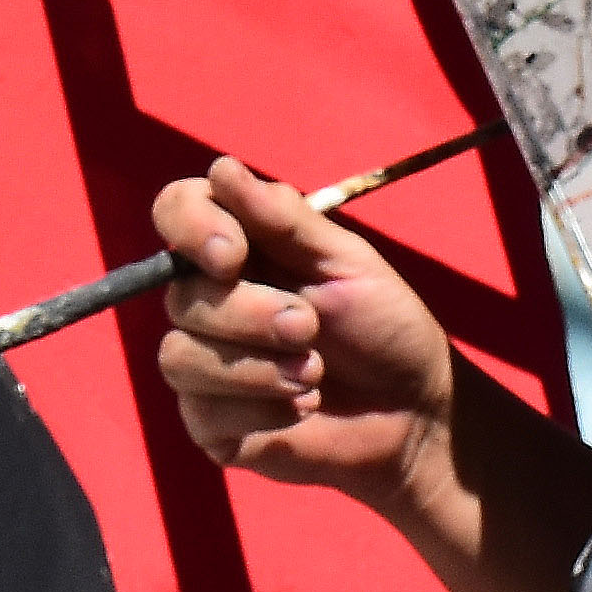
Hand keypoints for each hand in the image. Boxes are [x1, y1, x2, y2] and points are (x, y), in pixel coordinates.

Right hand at [146, 153, 456, 521]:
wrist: (414, 409)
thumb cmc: (384, 325)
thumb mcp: (346, 262)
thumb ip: (284, 220)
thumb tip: (222, 169)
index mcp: (238, 248)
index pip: (176, 211)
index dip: (192, 227)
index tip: (234, 255)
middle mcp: (210, 300)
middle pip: (181, 296)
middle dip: (251, 315)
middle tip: (310, 329)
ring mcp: (204, 363)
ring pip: (180, 357)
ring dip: (256, 368)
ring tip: (314, 376)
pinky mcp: (210, 422)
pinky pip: (202, 412)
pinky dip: (261, 410)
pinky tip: (300, 410)